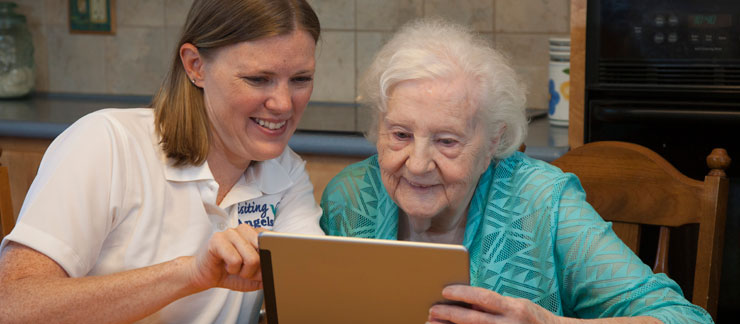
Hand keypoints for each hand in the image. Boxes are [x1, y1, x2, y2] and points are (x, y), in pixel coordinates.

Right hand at [188, 224, 268, 291]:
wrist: (205, 275)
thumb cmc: (229, 272)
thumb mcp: (254, 276)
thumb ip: (267, 273)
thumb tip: (276, 271)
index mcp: (256, 234)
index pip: (274, 241)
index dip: (271, 258)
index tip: (264, 266)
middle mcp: (245, 229)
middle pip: (264, 252)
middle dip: (256, 269)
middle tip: (245, 271)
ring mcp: (231, 232)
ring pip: (251, 258)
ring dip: (243, 271)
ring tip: (234, 268)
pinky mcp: (218, 239)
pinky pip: (235, 260)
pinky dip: (232, 269)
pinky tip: (225, 266)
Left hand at [428, 285, 556, 323]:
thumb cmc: (532, 319)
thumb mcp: (516, 306)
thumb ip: (494, 305)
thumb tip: (466, 304)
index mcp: (515, 308)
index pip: (485, 298)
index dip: (463, 293)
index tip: (445, 291)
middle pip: (474, 320)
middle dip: (450, 314)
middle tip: (432, 310)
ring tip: (433, 323)